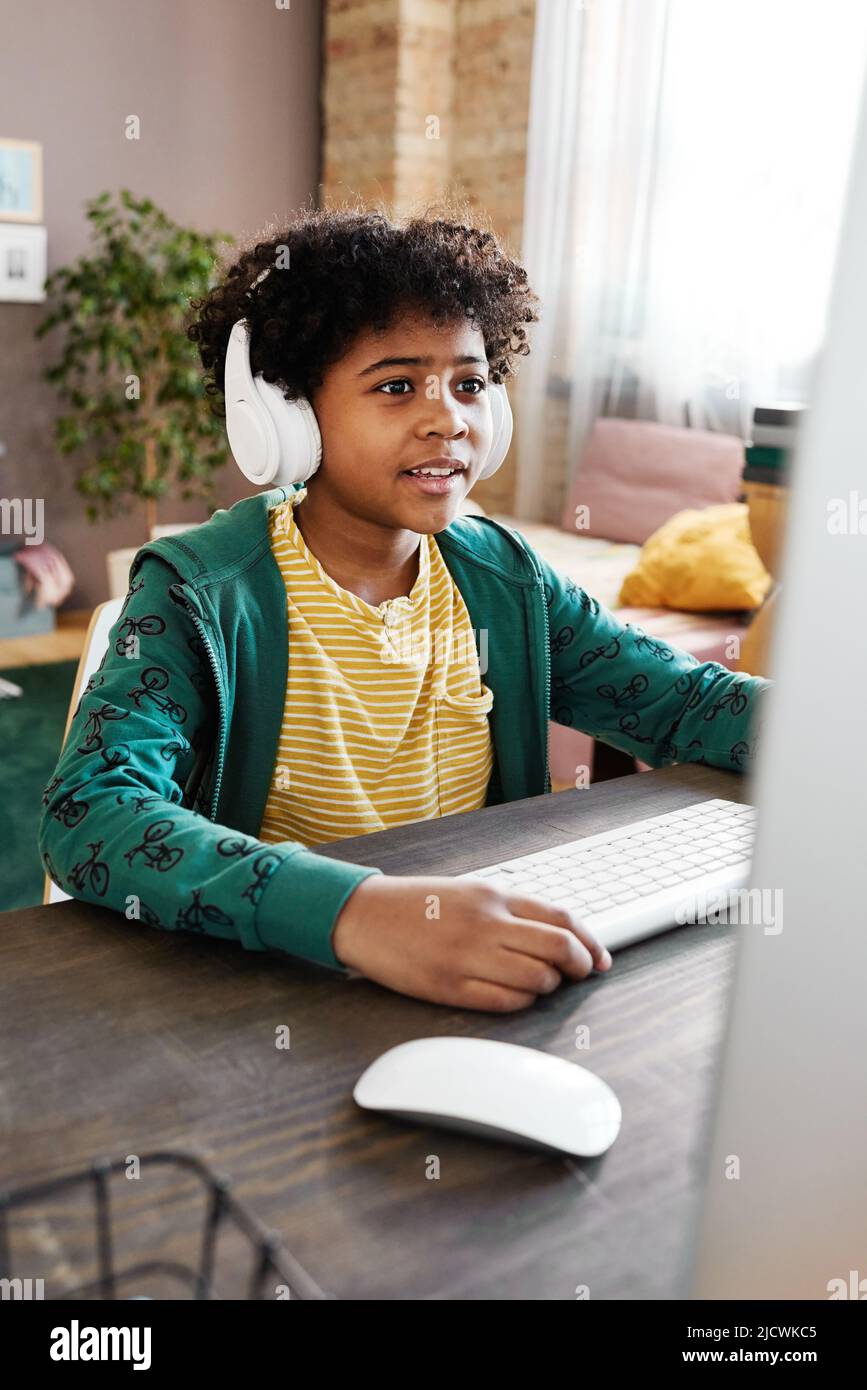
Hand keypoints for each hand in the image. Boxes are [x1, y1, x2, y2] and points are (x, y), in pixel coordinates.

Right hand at [331, 874, 611, 1011]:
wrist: (364, 916)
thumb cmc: (418, 905)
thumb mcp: (468, 891)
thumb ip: (510, 909)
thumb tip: (559, 934)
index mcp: (493, 895)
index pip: (561, 919)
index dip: (590, 942)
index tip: (600, 959)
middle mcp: (486, 923)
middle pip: (558, 948)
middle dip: (579, 967)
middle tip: (580, 975)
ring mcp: (468, 956)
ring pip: (537, 980)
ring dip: (547, 987)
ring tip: (538, 984)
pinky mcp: (450, 986)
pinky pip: (505, 1002)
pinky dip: (521, 1002)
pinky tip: (515, 996)